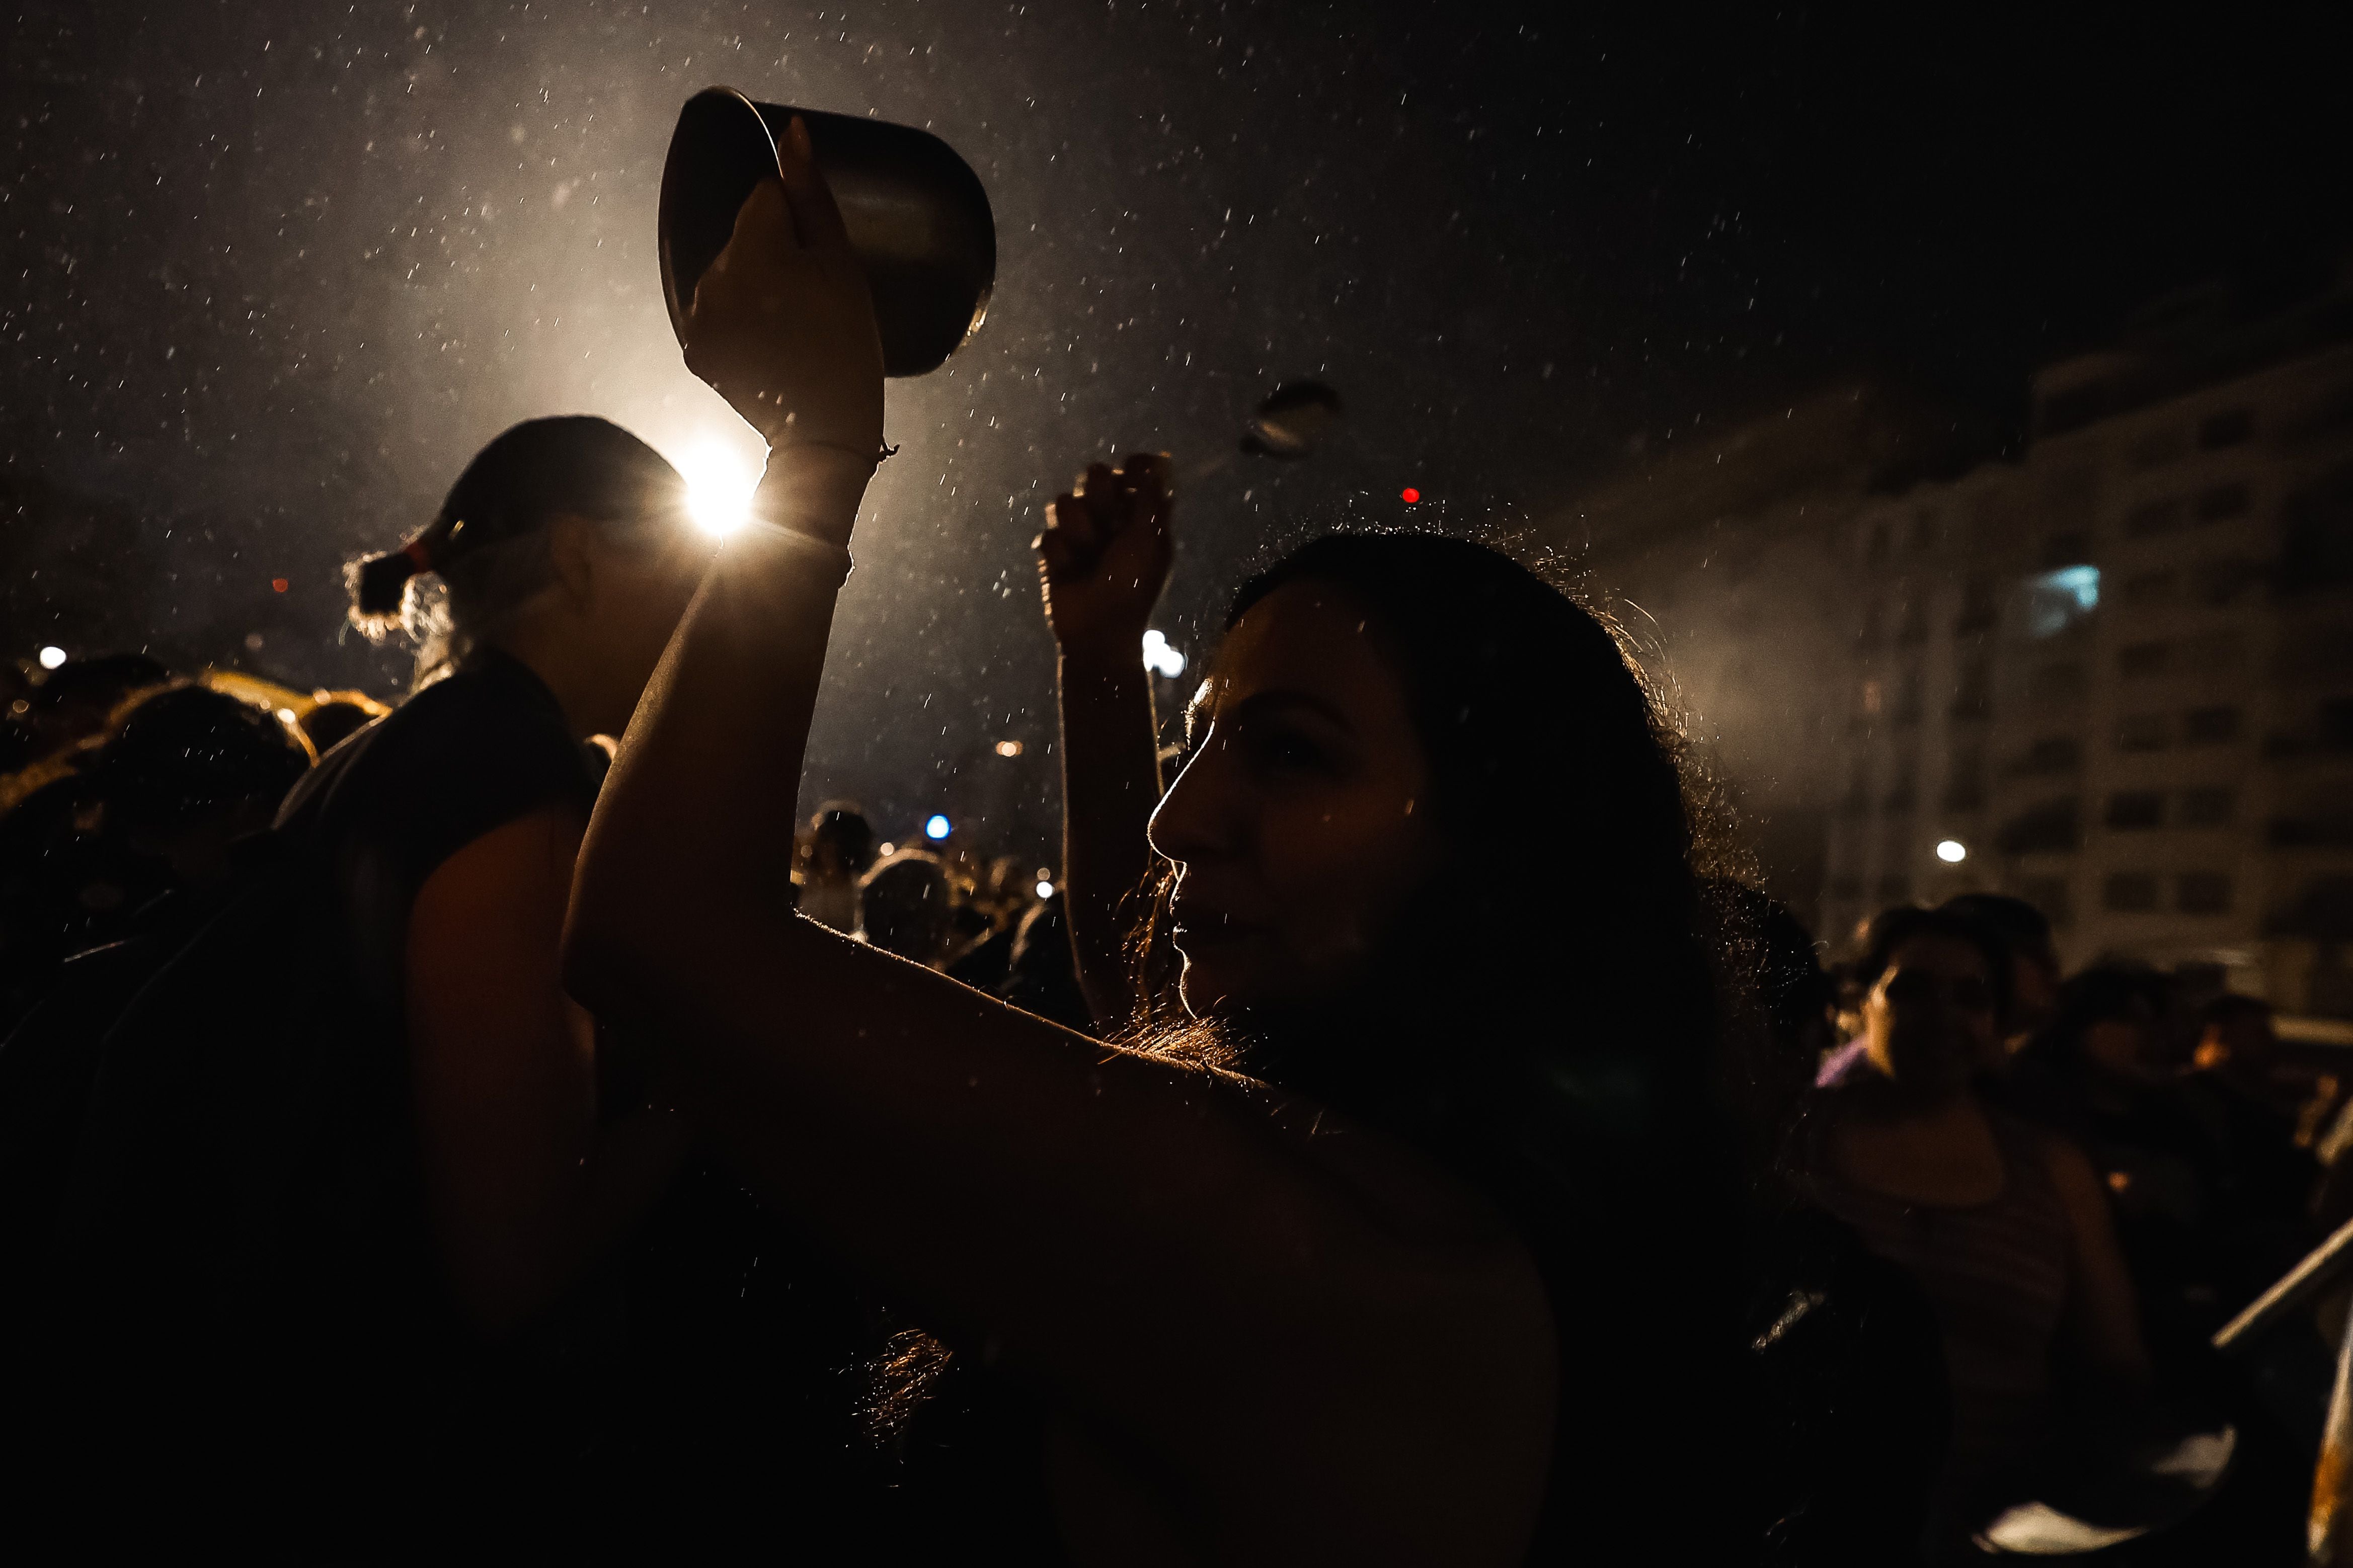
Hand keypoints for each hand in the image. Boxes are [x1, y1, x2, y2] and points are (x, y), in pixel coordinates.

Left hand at [682, 115, 884, 461]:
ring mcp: (698, 316)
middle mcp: (713, 277)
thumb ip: (810, 194)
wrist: (825, 432)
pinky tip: (767, 346)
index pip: (764, 197)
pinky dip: (738, 320)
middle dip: (773, 255)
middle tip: (810, 304)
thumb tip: (793, 132)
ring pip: (727, 272)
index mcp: (753, 249)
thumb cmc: (847, 344)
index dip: (798, 224)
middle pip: (742, 235)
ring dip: (754, 287)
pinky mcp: (693, 346)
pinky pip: (714, 310)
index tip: (818, 265)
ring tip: (790, 327)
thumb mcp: (841, 264)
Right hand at [1035, 454, 1173, 654]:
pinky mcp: (1055, 551)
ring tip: (1089, 554)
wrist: (1098, 630)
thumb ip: (1151, 499)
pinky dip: (1060, 555)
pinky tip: (1070, 573)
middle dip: (1099, 496)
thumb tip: (1159, 460)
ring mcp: (1081, 533)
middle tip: (1109, 521)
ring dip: (1078, 530)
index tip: (1130, 470)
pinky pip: (1049, 535)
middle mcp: (1111, 518)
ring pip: (1065, 501)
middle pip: (1095, 475)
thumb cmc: (1131, 586)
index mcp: (1141, 515)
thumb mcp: (1149, 541)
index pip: (1136, 471)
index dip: (1133, 466)